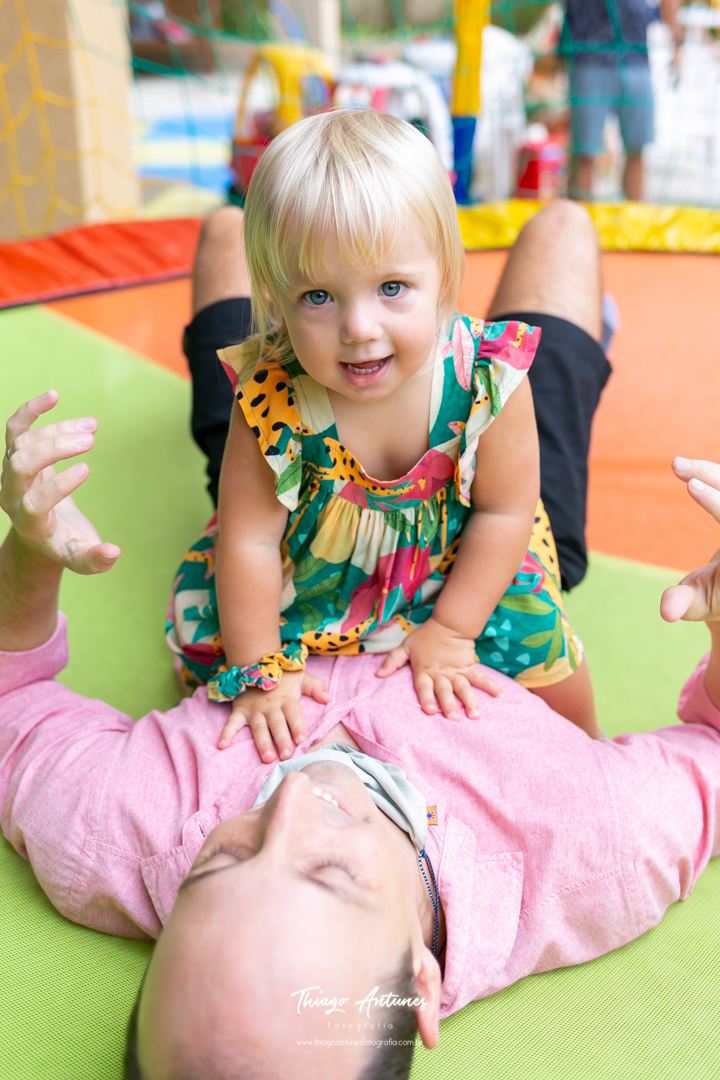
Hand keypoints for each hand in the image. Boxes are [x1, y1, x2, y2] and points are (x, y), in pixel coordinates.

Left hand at [1, 391, 120, 573]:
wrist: (40, 531)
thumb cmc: (65, 544)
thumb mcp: (80, 559)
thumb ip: (95, 560)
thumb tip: (114, 552)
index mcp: (28, 523)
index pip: (33, 502)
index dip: (58, 485)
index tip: (87, 469)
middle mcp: (10, 495)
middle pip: (20, 464)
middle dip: (54, 449)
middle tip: (90, 440)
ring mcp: (9, 472)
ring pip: (25, 442)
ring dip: (59, 430)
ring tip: (92, 427)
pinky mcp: (15, 453)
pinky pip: (16, 427)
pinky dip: (32, 410)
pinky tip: (53, 396)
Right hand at [218, 669, 330, 760]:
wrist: (256, 662)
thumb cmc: (282, 676)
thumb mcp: (301, 676)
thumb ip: (315, 687)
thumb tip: (329, 698)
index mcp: (286, 699)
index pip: (294, 713)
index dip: (298, 725)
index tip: (302, 739)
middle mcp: (270, 706)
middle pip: (277, 724)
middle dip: (282, 739)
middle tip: (286, 755)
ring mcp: (254, 710)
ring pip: (259, 728)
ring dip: (262, 742)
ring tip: (267, 757)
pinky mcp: (240, 711)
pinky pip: (232, 723)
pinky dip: (226, 733)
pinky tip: (222, 746)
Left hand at [376, 616, 502, 720]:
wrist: (448, 623)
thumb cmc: (425, 637)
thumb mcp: (405, 647)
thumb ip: (392, 661)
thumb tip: (378, 675)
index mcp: (424, 671)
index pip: (424, 688)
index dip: (427, 699)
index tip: (431, 711)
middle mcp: (441, 674)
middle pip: (445, 691)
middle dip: (449, 705)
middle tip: (454, 719)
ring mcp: (457, 672)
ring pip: (464, 688)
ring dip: (470, 701)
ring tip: (476, 715)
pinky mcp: (470, 668)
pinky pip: (481, 678)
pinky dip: (491, 686)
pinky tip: (501, 696)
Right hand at [661, 458, 719, 622]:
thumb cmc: (716, 596)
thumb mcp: (700, 603)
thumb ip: (685, 604)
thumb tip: (668, 612)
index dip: (715, 501)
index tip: (692, 485)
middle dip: (710, 475)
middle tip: (677, 465)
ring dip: (709, 471)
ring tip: (677, 465)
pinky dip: (712, 475)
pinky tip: (691, 469)